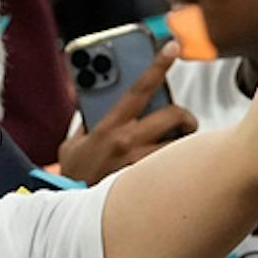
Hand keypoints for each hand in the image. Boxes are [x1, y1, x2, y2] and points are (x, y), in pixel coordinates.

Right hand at [58, 41, 197, 184]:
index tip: (171, 47)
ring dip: (183, 141)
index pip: (139, 87)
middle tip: (182, 120)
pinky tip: (170, 168)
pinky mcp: (148, 180)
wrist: (73, 210)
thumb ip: (87, 120)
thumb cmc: (74, 174)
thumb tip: (94, 100)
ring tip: (178, 143)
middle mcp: (127, 141)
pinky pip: (172, 166)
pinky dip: (175, 163)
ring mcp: (140, 162)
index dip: (157, 64)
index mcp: (109, 125)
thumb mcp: (73, 141)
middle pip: (172, 115)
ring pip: (179, 143)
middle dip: (184, 115)